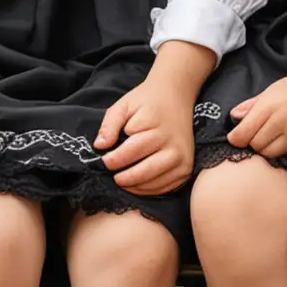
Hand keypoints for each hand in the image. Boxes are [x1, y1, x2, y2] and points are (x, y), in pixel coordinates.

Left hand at [96, 43, 212, 196]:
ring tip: (121, 179)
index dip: (113, 160)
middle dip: (122, 177)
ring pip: (153, 183)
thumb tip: (100, 146)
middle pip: (143, 171)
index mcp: (157, 126)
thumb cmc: (147, 102)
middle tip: (112, 175)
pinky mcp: (186, 168)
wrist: (176, 96)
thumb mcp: (124, 105)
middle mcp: (173, 144)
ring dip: (133, 186)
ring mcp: (183, 158)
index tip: (104, 160)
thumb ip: (110, 124)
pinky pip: (165, 187)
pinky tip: (136, 184)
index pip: (130, 151)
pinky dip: (148, 190)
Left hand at [226, 70, 286, 160]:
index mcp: (269, 107)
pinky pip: (284, 155)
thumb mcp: (268, 91)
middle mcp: (281, 123)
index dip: (235, 137)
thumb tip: (234, 116)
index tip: (235, 135)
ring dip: (264, 148)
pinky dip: (279, 151)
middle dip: (251, 141)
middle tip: (254, 132)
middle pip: (255, 146)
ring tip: (268, 136)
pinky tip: (281, 139)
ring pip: (269, 154)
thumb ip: (250, 105)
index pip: (243, 133)